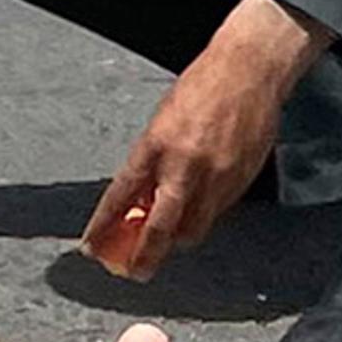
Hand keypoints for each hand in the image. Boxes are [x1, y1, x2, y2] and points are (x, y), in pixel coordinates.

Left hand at [80, 0, 327, 278]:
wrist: (249, 70)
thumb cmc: (202, 87)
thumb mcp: (162, 120)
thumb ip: (151, 159)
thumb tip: (140, 196)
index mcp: (156, 145)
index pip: (121, 195)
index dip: (104, 225)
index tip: (92, 245)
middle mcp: (185, 166)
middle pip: (161, 228)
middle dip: (146, 256)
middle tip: (136, 271)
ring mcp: (216, 176)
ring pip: (193, 228)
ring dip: (177, 239)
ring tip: (167, 240)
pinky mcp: (241, 181)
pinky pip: (217, 213)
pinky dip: (203, 217)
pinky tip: (197, 210)